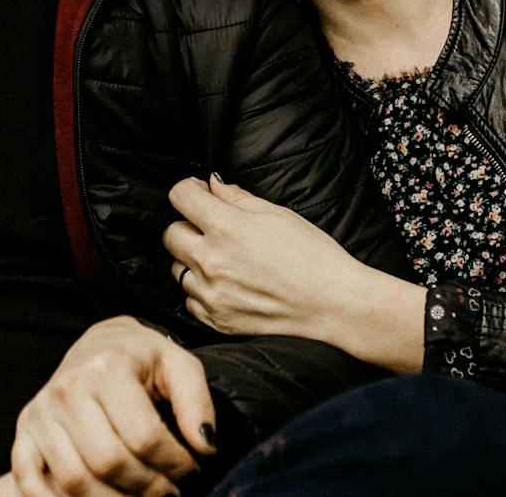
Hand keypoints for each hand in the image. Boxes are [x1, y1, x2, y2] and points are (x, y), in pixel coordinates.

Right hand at [9, 316, 215, 496]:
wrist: (96, 344)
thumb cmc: (141, 359)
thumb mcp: (178, 366)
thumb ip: (196, 402)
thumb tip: (205, 446)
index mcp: (107, 367)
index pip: (145, 436)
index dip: (175, 464)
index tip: (191, 470)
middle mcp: (68, 388)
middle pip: (109, 462)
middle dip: (148, 488)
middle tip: (169, 492)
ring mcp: (41, 411)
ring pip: (74, 480)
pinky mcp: (24, 429)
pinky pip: (28, 480)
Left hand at [164, 176, 384, 342]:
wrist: (334, 304)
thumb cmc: (313, 255)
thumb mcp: (277, 214)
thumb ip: (237, 198)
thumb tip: (212, 185)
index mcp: (226, 228)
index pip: (179, 196)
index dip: (189, 189)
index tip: (201, 193)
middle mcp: (211, 261)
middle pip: (170, 233)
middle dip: (186, 224)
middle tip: (210, 227)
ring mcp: (211, 294)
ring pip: (177, 269)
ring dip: (192, 260)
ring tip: (223, 260)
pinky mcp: (217, 321)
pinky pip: (189, 300)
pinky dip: (201, 291)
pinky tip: (226, 285)